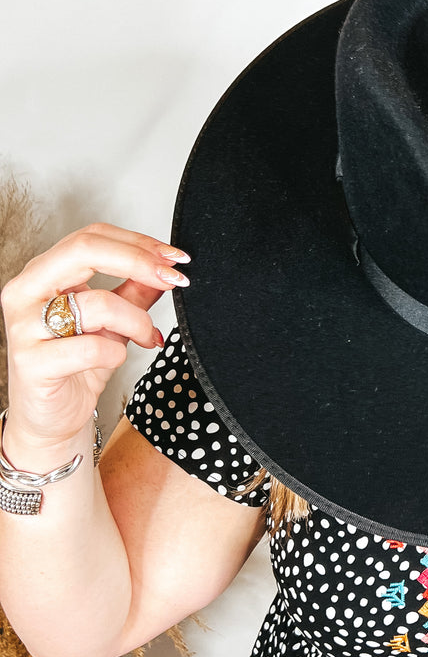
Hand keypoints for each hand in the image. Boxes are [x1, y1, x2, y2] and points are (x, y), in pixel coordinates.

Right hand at [1, 223, 188, 453]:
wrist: (50, 419)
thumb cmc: (76, 366)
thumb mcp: (112, 322)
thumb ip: (134, 292)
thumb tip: (166, 267)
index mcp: (42, 274)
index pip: (91, 236)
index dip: (138, 243)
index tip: (174, 258)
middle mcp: (26, 292)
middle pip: (85, 249)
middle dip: (139, 261)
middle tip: (173, 278)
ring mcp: (25, 327)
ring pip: (97, 302)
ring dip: (137, 321)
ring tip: (147, 337)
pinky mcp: (32, 363)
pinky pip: (92, 348)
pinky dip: (116, 354)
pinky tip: (114, 360)